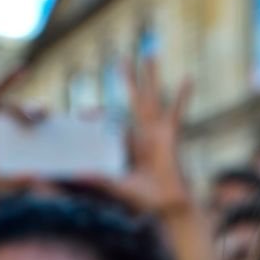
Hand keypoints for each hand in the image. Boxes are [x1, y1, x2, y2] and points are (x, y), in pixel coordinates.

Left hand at [81, 59, 193, 215]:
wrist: (168, 205)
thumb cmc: (144, 199)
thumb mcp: (116, 186)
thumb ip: (97, 179)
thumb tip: (73, 175)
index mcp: (127, 143)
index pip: (111, 121)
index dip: (96, 115)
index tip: (82, 114)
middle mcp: (142, 133)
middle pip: (133, 99)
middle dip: (128, 79)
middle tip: (122, 57)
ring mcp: (157, 132)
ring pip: (151, 97)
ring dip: (150, 76)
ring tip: (149, 54)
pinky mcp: (170, 135)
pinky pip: (176, 112)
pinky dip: (182, 96)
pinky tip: (187, 78)